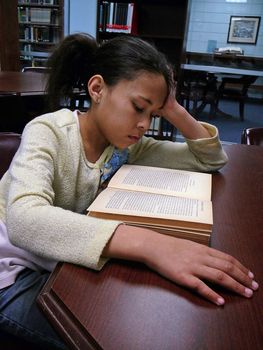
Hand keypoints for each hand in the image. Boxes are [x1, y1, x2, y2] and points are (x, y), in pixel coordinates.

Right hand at [144, 234, 258, 305]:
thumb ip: (202, 252)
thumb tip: (215, 260)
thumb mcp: (189, 245)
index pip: (227, 259)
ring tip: (245, 294)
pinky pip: (200, 286)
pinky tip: (220, 301)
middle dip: (243, 278)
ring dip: (234, 286)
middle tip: (254, 287)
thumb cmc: (169, 246)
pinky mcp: (183, 276)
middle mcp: (200, 257)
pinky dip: (212, 294)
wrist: (153, 246)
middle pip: (227, 268)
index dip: (241, 267)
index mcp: (203, 249)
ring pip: (218, 276)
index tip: (250, 275)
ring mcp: (192, 267)